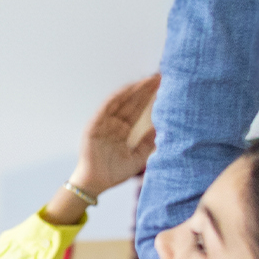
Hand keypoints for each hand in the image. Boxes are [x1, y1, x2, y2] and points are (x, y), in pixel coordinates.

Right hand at [43, 74, 158, 224]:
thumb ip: (149, 142)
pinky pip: (105, 109)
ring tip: (147, 80)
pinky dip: (115, 98)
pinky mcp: (94, 126)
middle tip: (159, 76)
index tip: (164, 86)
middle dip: (145, 89)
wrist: (97, 183)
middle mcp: (114, 124)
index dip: (150, 98)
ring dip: (133, 90)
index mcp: (124, 131)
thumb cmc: (115, 172)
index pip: (139, 110)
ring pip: (120, 102)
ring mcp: (104, 124)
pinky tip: (127, 90)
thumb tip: (163, 128)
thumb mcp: (139, 157)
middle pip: (131, 102)